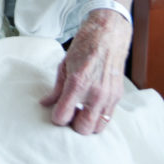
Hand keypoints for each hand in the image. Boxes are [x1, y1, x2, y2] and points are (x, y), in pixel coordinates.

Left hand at [40, 9, 131, 133]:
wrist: (107, 36)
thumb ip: (56, 89)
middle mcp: (95, 93)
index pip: (63, 116)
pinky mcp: (118, 96)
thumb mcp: (64, 66)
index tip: (55, 113)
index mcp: (78, 83)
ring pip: (98, 127)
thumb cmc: (84, 48)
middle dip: (73, 125)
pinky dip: (98, 117)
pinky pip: (107, 117)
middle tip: (68, 115)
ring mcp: (109, 96)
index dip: (57, 118)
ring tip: (79, 112)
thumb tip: (44, 103)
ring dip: (87, 124)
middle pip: (83, 128)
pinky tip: (90, 108)